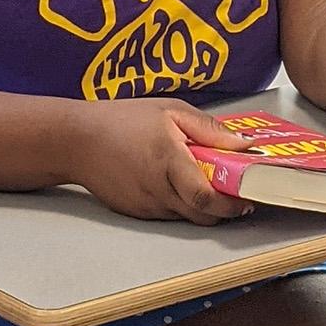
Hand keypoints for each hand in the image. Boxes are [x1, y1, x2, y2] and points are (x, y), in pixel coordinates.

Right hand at [64, 98, 258, 225]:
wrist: (76, 140)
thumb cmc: (122, 119)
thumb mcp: (169, 110)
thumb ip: (209, 130)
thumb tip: (244, 145)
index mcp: (168, 158)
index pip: (206, 195)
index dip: (232, 202)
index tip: (249, 195)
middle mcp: (157, 187)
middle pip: (202, 214)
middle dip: (225, 210)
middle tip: (239, 196)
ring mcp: (145, 204)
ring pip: (186, 216)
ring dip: (204, 207)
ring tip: (210, 185)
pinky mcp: (136, 212)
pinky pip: (168, 214)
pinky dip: (182, 205)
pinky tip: (179, 185)